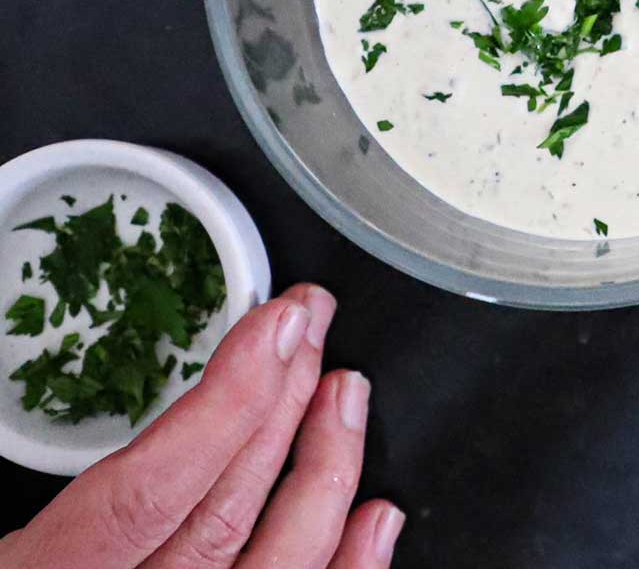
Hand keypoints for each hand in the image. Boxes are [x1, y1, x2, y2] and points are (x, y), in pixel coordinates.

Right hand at [0, 285, 403, 568]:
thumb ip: (53, 491)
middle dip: (281, 406)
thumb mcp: (1, 540)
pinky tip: (374, 519)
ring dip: (325, 475)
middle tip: (314, 330)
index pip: (144, 496)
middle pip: (221, 518)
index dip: (226, 404)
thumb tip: (126, 396)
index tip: (277, 327)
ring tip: (348, 397)